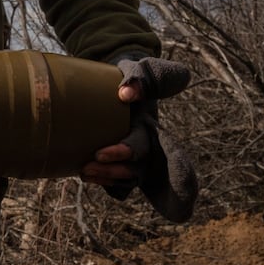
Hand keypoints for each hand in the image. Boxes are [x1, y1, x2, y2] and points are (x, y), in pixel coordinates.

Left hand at [80, 55, 188, 186]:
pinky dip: (103, 181)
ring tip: (84, 170)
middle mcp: (147, 147)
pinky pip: (115, 181)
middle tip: (95, 158)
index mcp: (154, 128)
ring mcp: (132, 158)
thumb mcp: (141, 69)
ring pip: (127, 177)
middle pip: (140, 167)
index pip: (171, 153)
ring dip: (107, 176)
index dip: (179, 175)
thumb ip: (140, 78)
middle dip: (120, 169)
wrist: (120, 81)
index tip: (176, 194)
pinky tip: (86, 175)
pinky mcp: (115, 161)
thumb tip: (126, 95)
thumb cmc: (133, 75)